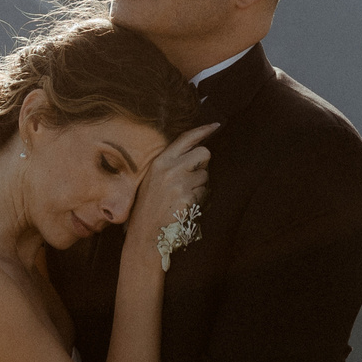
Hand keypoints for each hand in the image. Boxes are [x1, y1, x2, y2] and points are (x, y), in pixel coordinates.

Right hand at [127, 122, 218, 242]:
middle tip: (191, 179)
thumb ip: (170, 164)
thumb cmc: (148, 208)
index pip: (185, 139)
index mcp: (160, 162)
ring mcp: (180, 184)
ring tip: (184, 198)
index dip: (202, 130)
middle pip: (203, 153)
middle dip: (203, 165)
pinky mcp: (188, 199)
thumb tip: (195, 151)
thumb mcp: (152, 179)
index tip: (215, 126)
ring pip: (206, 176)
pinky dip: (200, 201)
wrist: (145, 235)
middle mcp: (170, 169)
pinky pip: (206, 193)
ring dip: (201, 186)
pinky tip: (186, 208)